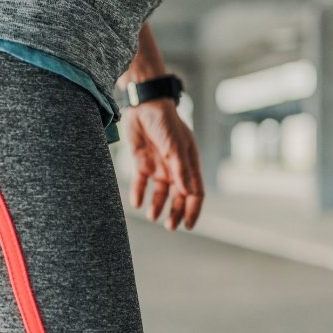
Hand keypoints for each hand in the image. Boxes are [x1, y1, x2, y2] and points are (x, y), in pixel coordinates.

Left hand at [122, 98, 204, 230]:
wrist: (144, 105)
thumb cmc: (165, 123)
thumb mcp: (175, 147)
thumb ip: (180, 170)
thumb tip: (187, 193)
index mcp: (189, 163)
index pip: (195, 192)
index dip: (193, 209)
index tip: (188, 225)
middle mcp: (175, 167)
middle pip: (178, 196)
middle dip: (175, 212)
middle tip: (170, 226)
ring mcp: (159, 165)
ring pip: (160, 192)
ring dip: (158, 205)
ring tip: (152, 216)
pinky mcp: (142, 162)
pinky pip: (141, 182)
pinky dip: (139, 193)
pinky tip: (137, 203)